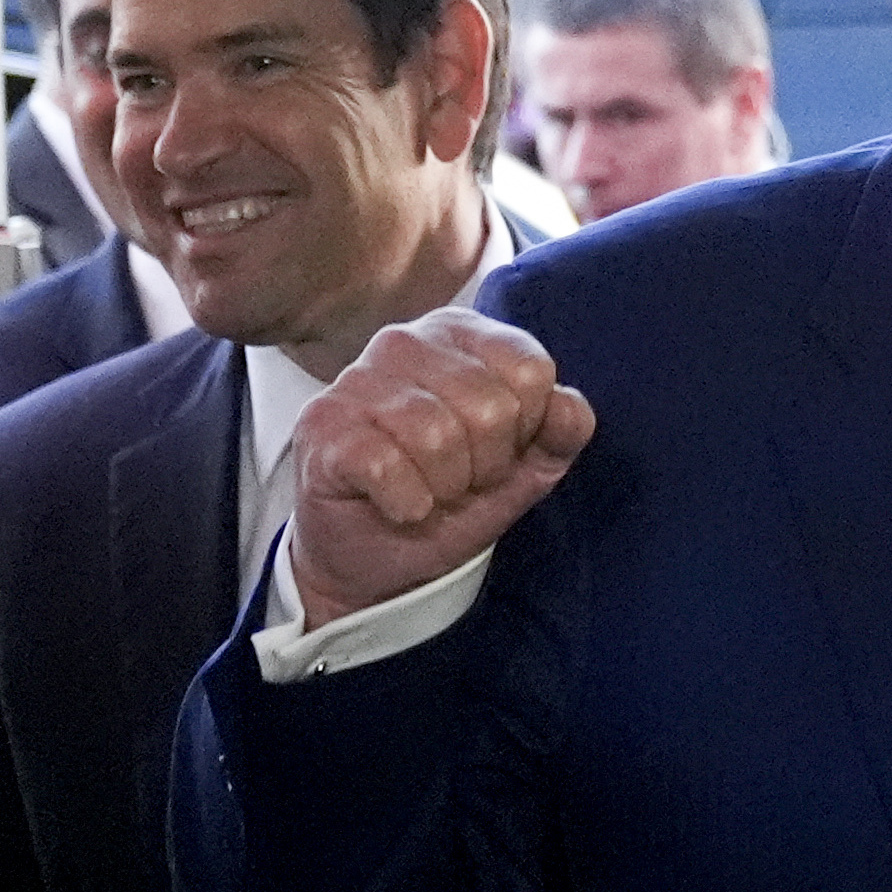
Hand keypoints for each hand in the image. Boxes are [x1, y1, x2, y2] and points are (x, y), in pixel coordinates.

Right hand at [286, 308, 596, 627]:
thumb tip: (570, 407)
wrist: (371, 557)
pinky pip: (388, 467)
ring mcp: (356, 378)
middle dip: (484, 467)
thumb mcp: (522, 469)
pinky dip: (407, 504)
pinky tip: (396, 504)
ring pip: (438, 438)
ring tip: (426, 491)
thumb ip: (559, 433)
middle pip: (490, 408)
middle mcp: (405, 341)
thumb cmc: (445, 496)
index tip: (498, 453)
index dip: (525, 431)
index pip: (530, 369)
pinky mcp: (322, 425)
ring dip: (443, 489)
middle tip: (457, 481)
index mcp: (461, 334)